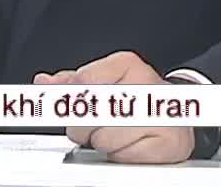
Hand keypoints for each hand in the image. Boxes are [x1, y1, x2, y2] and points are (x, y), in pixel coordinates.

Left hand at [34, 51, 193, 164]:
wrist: (176, 116)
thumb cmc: (134, 98)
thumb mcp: (101, 82)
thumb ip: (70, 83)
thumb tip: (44, 82)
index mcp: (126, 64)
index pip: (81, 82)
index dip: (68, 102)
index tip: (66, 109)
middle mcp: (145, 84)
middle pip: (89, 113)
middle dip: (83, 126)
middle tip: (93, 126)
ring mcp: (159, 114)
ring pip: (104, 139)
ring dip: (102, 143)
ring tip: (115, 135)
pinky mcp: (169, 143)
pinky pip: (124, 157)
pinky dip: (120, 156)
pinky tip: (129, 145)